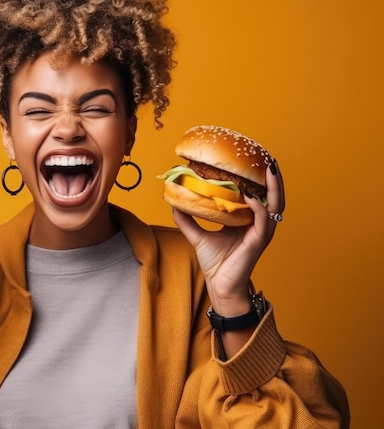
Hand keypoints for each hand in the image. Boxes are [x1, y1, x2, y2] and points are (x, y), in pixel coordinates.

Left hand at [170, 161, 284, 315]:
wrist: (220, 286)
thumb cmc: (215, 263)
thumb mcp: (197, 235)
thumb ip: (187, 218)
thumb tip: (172, 201)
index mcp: (247, 220)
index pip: (257, 195)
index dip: (258, 179)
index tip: (254, 160)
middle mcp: (258, 224)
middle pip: (272, 197)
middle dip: (273, 178)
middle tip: (269, 160)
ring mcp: (260, 233)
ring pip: (274, 206)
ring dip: (273, 187)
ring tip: (269, 170)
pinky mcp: (258, 242)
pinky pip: (262, 222)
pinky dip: (258, 208)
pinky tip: (251, 198)